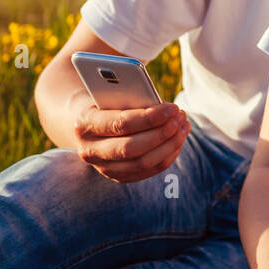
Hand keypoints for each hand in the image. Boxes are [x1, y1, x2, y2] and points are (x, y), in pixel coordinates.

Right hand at [72, 102, 189, 181]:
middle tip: (181, 118)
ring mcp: (103, 167)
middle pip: (131, 148)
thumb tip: (163, 107)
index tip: (173, 108)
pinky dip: (167, 155)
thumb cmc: (106, 100)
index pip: (120, 124)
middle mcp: (89, 150)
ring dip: (169, 145)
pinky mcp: (118, 176)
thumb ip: (132, 96)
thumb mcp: (113, 92)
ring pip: (142, 163)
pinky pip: (148, 170)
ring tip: (183, 126)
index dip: (150, 117)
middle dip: (161, 133)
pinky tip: (178, 139)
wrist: (89, 122)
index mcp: (84, 124)